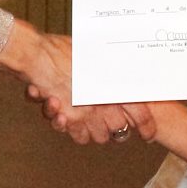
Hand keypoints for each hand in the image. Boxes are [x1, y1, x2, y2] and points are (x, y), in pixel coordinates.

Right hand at [0, 22, 154, 143]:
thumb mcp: (95, 53)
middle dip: (120, 131)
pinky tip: (78, 123)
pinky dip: (79, 133)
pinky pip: (80, 137)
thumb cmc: (63, 50)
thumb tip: (127, 65)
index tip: (148, 134)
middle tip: (119, 127)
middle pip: (120, 129)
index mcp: (114, 86)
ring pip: (100, 136)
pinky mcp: (68, 119)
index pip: (141, 113)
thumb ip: (111, 65)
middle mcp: (103, 102)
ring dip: (99, 132)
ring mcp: (85, 113)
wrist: (37, 56)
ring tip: (96, 123)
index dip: (147, 126)